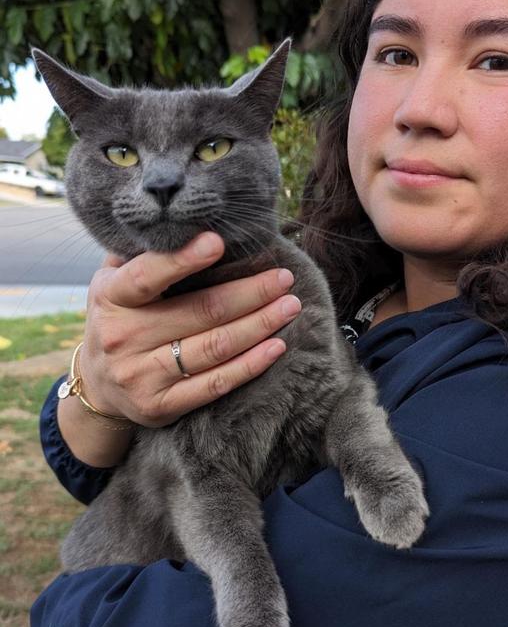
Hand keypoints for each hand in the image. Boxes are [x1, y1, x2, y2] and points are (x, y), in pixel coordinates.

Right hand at [77, 231, 300, 427]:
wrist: (98, 387)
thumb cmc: (120, 319)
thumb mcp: (113, 283)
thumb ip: (141, 254)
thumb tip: (186, 221)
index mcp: (111, 298)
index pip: (148, 276)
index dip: (183, 259)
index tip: (219, 242)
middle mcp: (123, 337)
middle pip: (200, 312)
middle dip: (250, 293)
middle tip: (284, 278)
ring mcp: (141, 375)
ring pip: (214, 347)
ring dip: (260, 325)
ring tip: (290, 306)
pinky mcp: (161, 405)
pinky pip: (215, 384)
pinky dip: (251, 365)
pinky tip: (277, 346)